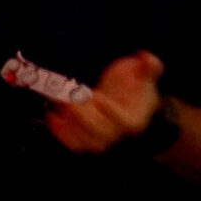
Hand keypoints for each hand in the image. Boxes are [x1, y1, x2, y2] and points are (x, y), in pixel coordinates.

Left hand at [45, 51, 162, 153]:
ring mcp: (102, 137)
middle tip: (73, 99)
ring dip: (71, 126)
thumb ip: (148, 66)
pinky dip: (62, 134)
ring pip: (88, 142)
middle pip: (103, 134)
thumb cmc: (134, 85)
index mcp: (135, 118)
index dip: (111, 112)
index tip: (98, 96)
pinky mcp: (87, 137)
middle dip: (85, 117)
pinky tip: (52, 116)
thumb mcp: (142, 72)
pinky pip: (75, 144)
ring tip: (62, 105)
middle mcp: (119, 132)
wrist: (126, 100)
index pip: (126, 123)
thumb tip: (146, 57)